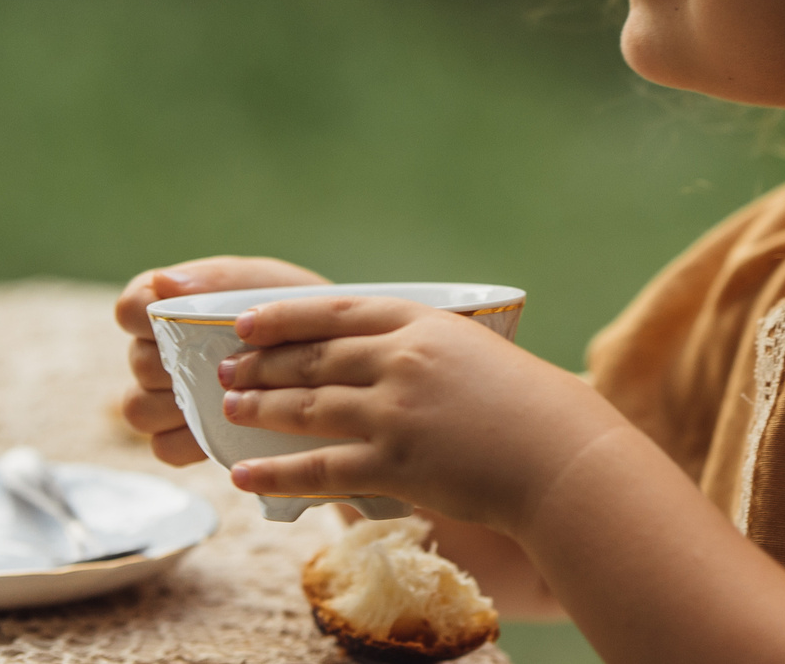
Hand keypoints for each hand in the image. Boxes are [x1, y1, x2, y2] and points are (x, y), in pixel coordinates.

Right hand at [113, 256, 328, 465]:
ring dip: (181, 405)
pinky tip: (226, 428)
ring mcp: (164, 399)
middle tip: (227, 362)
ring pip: (140, 409)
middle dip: (180, 363)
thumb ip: (217, 281)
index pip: (131, 309)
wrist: (334, 356)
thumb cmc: (293, 309)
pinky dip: (190, 441)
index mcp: (168, 306)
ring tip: (228, 395)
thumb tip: (164, 281)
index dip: (149, 317)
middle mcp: (155, 351)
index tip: (185, 324)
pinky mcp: (181, 440)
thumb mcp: (266, 284)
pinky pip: (163, 448)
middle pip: (141, 363)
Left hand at [217, 295, 628, 531]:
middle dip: (262, 364)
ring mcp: (396, 412)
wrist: (559, 454)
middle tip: (226, 370)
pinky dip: (276, 472)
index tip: (247, 322)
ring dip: (261, 409)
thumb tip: (372, 361)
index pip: (337, 310)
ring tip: (229, 411)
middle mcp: (403, 360)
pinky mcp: (395, 464)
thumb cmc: (528, 406)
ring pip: (308, 407)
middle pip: (313, 357)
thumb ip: (425, 352)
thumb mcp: (475, 355)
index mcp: (425, 324)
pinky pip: (320, 469)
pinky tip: (245, 473)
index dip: (285, 316)